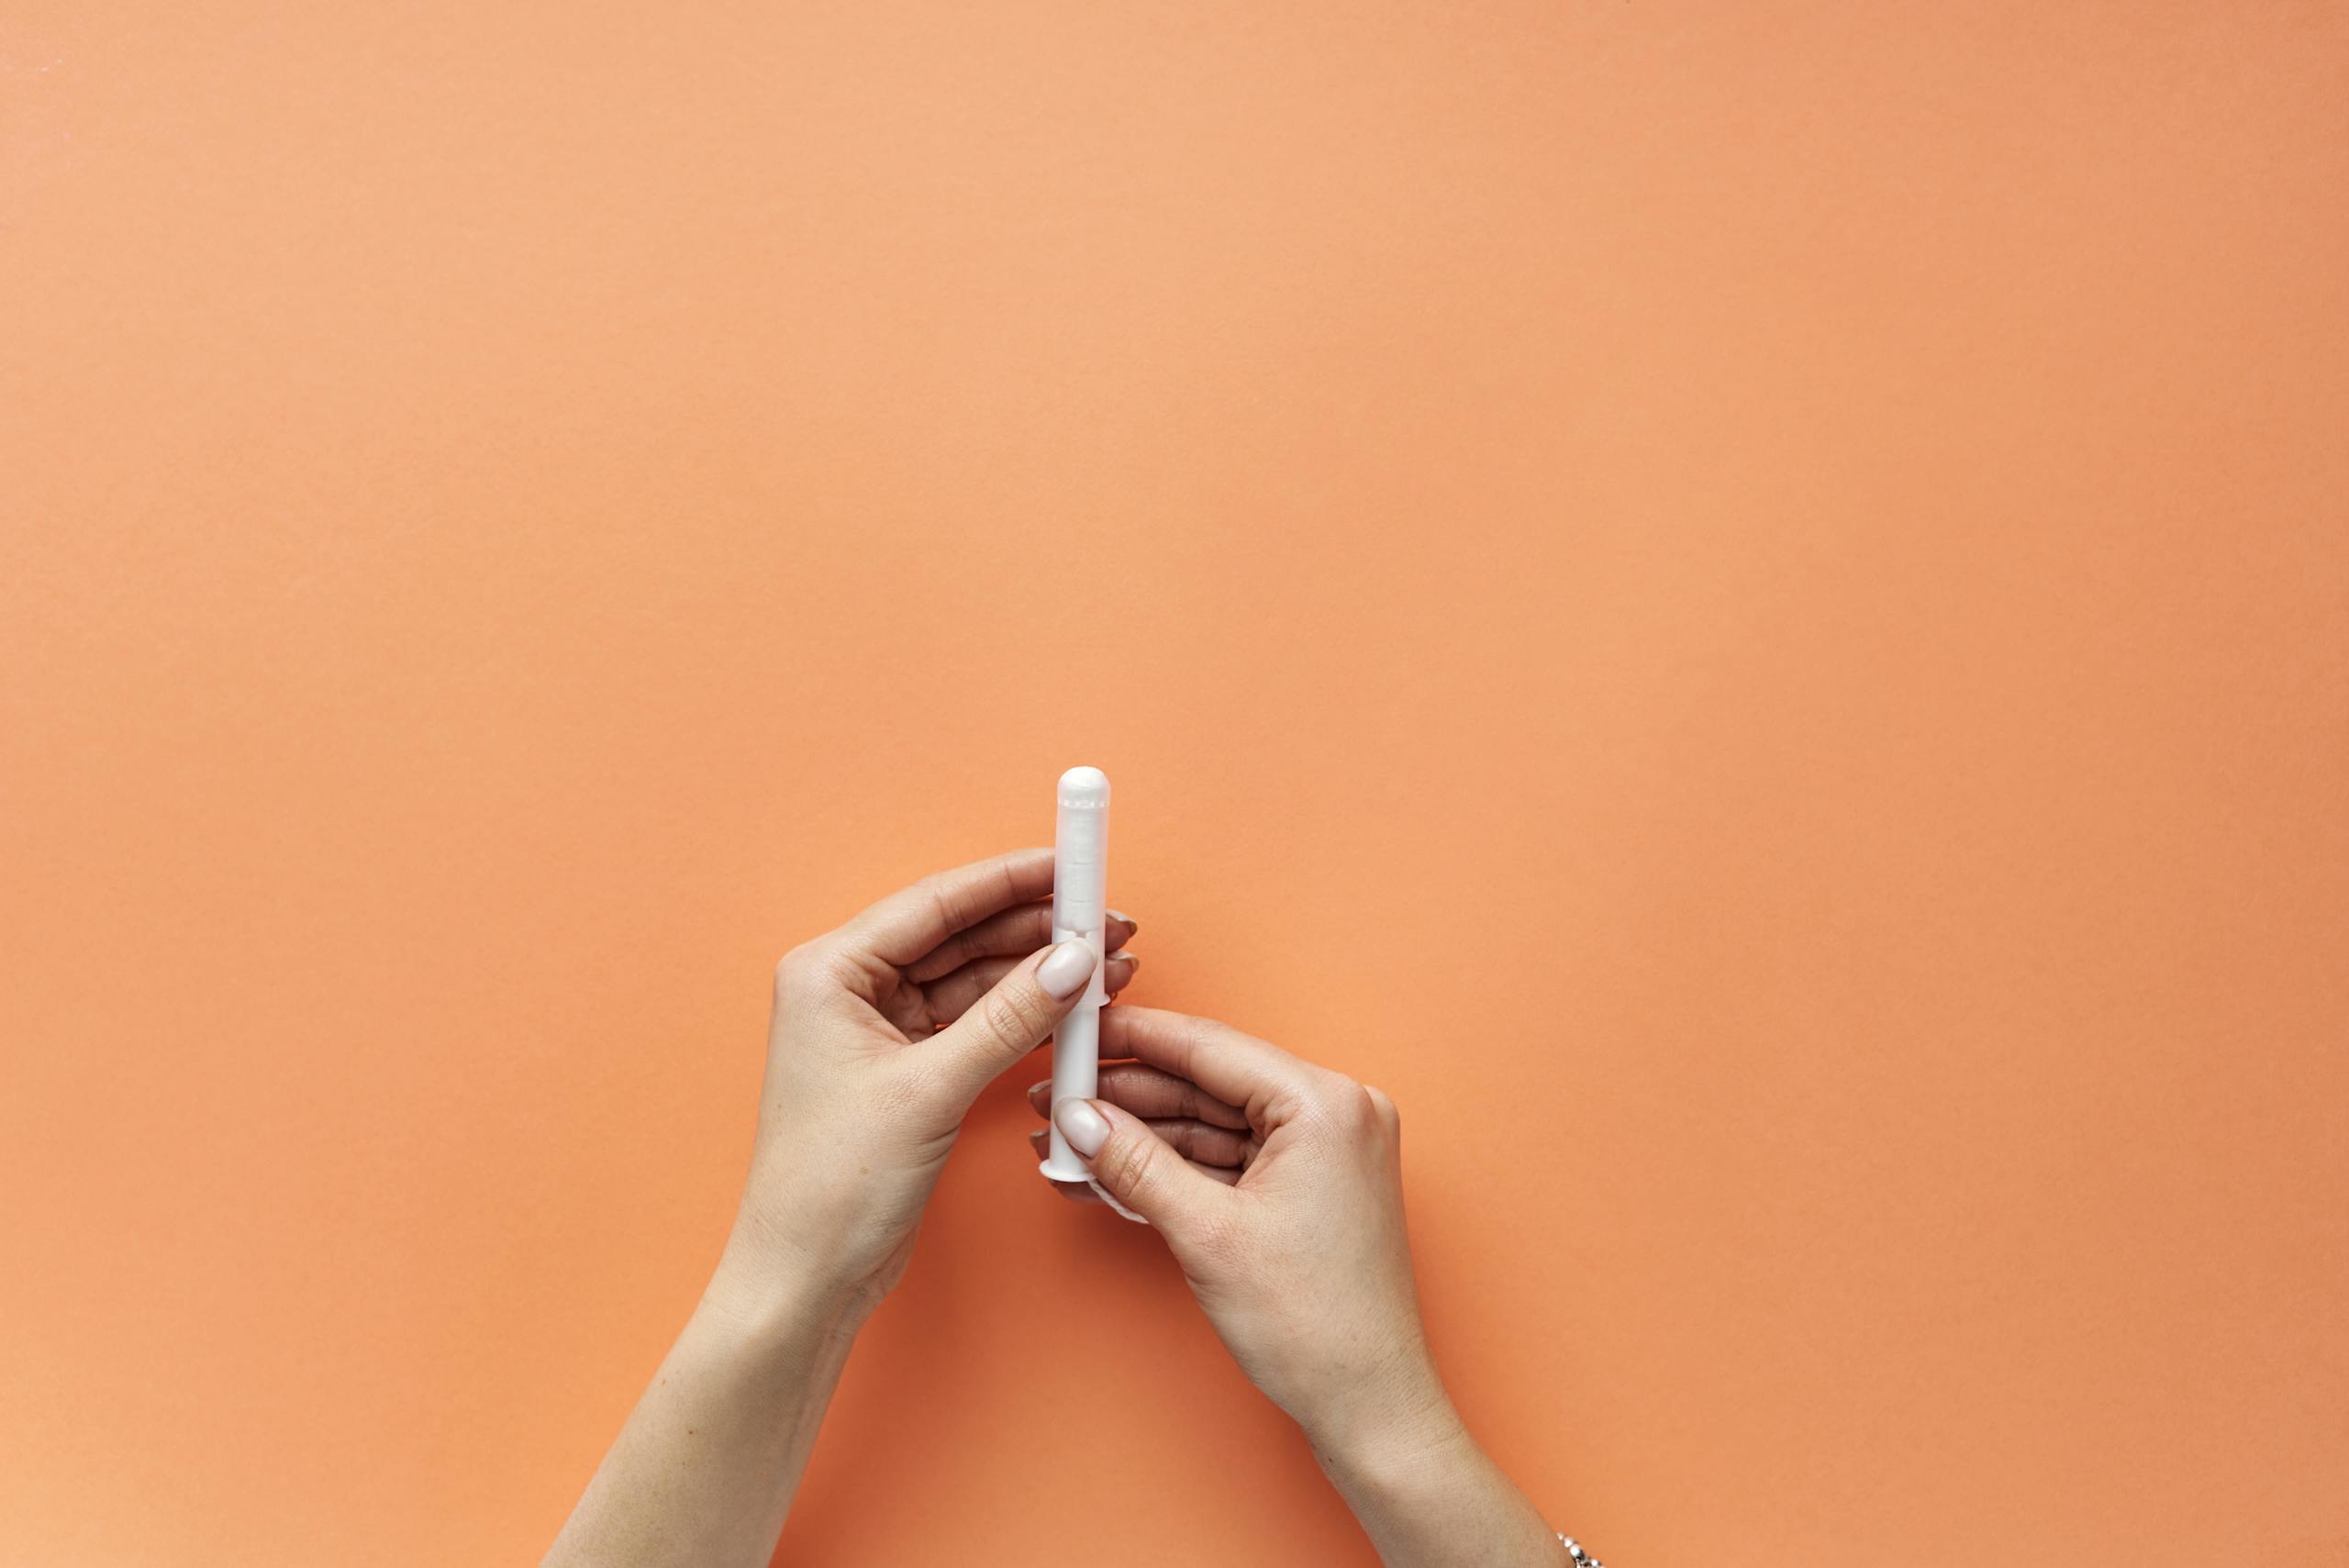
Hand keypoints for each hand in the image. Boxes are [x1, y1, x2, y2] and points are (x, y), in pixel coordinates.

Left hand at [721, 848, 1136, 1317]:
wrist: (808, 1277)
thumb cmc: (832, 1184)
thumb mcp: (929, 1090)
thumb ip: (1008, 1018)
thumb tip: (1073, 961)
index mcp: (829, 971)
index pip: (934, 903)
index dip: (1009, 881)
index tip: (1071, 866)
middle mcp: (850, 989)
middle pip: (960, 935)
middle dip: (1037, 928)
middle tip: (1108, 922)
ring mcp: (881, 1030)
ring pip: (975, 979)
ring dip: (1040, 972)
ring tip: (1109, 964)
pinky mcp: (909, 1070)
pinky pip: (977, 1022)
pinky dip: (1025, 1014)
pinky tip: (1075, 1006)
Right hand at [1023, 1006, 1455, 1466]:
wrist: (1368, 1405)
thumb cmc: (1315, 1327)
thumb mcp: (1207, 1235)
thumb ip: (1135, 1164)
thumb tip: (1078, 1117)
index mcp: (1327, 1104)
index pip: (1210, 1047)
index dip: (1132, 1038)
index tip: (1074, 1028)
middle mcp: (1337, 1112)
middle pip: (1209, 1083)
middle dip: (1126, 1096)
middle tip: (1054, 1097)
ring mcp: (1328, 1149)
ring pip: (1215, 1122)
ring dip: (1142, 1135)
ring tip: (1068, 1142)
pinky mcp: (1313, 1184)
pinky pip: (1233, 1157)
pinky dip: (1176, 1166)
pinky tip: (1113, 1170)